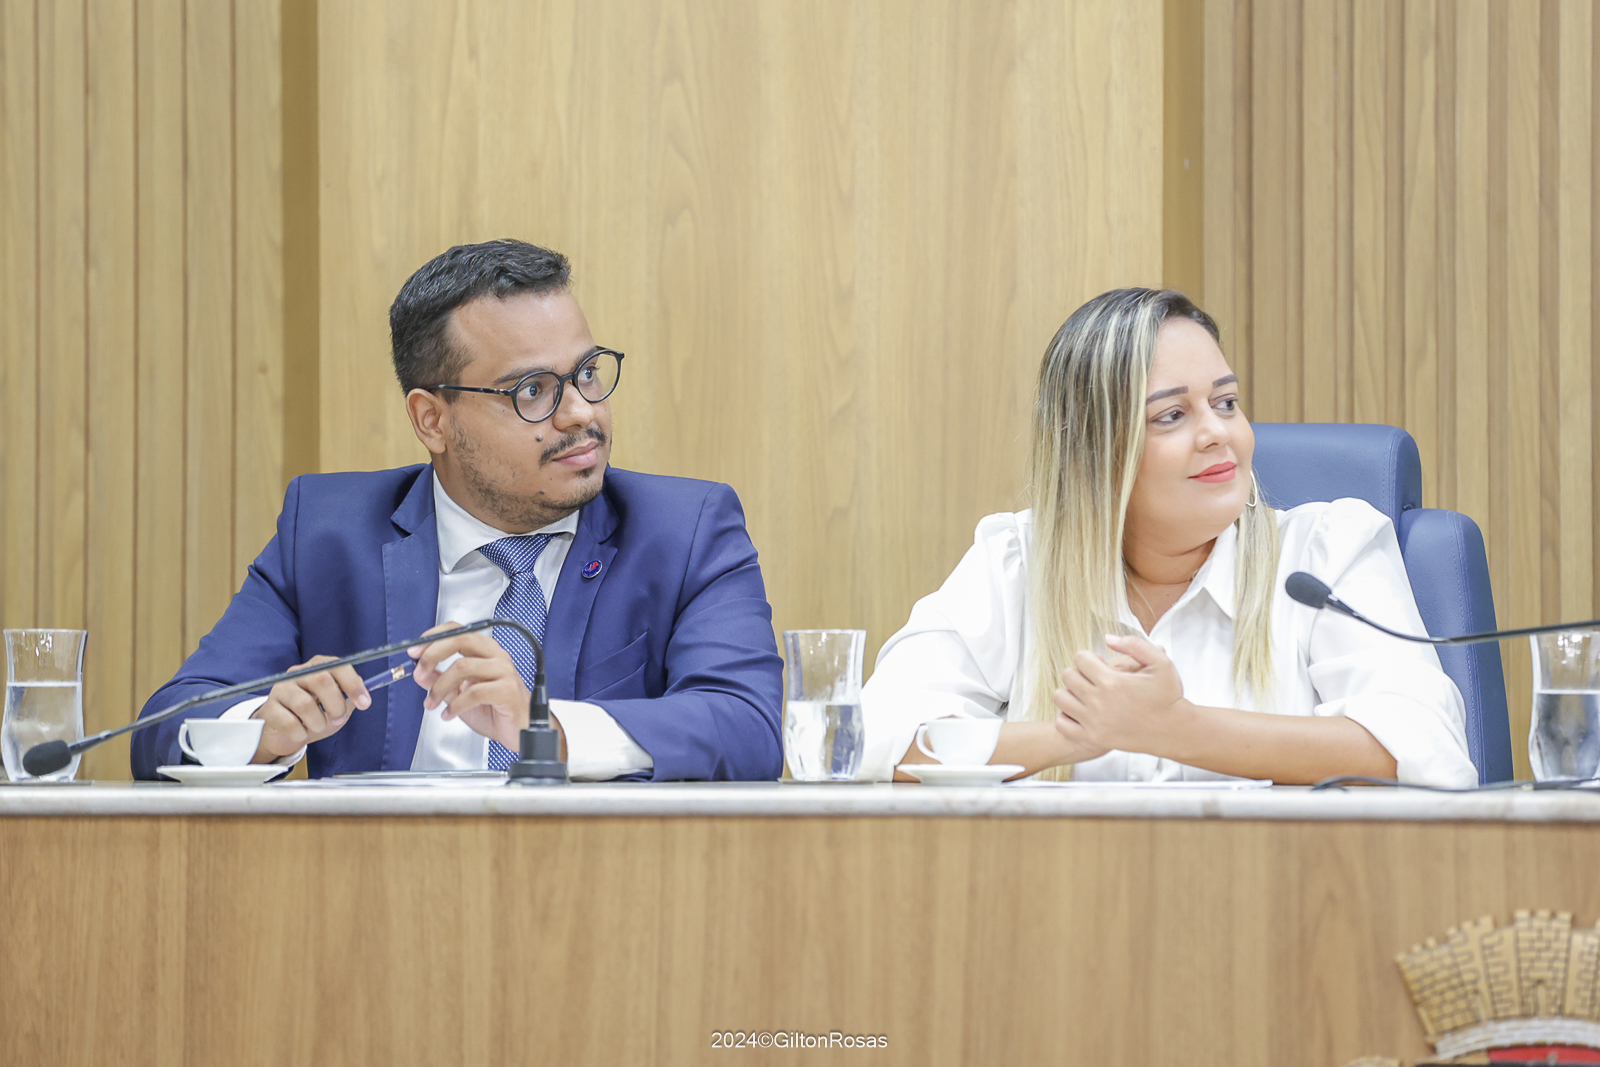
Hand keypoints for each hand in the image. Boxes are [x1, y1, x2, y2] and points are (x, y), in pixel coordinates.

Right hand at [251, 654, 370, 761]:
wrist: (284, 733)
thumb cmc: (314, 715)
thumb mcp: (337, 706)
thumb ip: (349, 699)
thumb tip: (361, 698)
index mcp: (318, 667)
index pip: (338, 666)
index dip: (353, 685)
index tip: (365, 703)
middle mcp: (297, 673)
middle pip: (321, 680)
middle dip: (336, 705)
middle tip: (338, 718)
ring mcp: (280, 689)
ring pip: (305, 704)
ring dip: (318, 722)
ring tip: (317, 726)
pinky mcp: (268, 708)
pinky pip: (289, 722)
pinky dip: (301, 733)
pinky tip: (301, 733)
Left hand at [408, 621, 547, 750]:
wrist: (521, 730)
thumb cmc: (496, 710)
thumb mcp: (459, 695)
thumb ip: (440, 681)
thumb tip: (420, 673)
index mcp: (485, 651)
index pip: (458, 630)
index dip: (434, 636)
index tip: (414, 651)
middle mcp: (496, 656)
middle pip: (461, 639)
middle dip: (434, 654)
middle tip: (419, 672)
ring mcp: (504, 671)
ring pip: (463, 667)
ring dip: (439, 687)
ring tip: (432, 703)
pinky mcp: (508, 690)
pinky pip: (474, 692)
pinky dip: (455, 705)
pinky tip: (449, 715)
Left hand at [1051, 633, 1192, 756]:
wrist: (1173, 731)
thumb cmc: (1168, 697)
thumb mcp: (1160, 663)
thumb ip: (1134, 644)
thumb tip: (1107, 638)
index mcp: (1113, 682)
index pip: (1080, 658)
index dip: (1089, 657)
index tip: (1100, 664)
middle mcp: (1099, 702)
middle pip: (1068, 675)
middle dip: (1079, 672)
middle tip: (1093, 678)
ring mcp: (1093, 722)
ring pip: (1061, 697)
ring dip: (1070, 691)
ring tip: (1086, 693)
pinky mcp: (1093, 737)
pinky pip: (1062, 723)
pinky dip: (1067, 716)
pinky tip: (1082, 712)